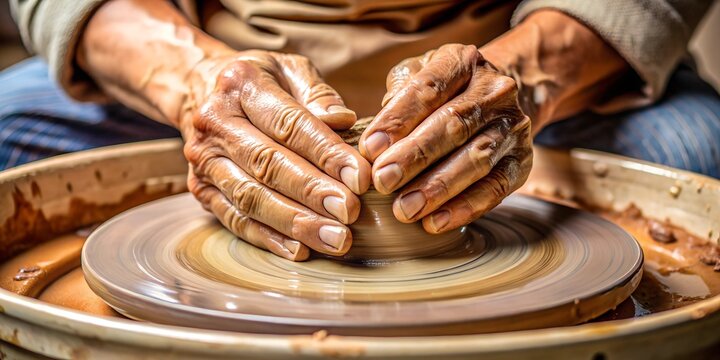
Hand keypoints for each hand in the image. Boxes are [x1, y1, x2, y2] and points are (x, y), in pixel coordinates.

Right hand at [180, 50, 371, 260]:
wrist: (201, 89)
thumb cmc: (262, 81)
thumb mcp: (290, 70)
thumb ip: (319, 94)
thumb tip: (343, 121)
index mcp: (241, 83)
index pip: (288, 123)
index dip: (326, 152)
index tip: (360, 177)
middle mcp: (214, 122)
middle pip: (266, 163)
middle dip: (311, 192)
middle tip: (349, 213)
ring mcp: (203, 160)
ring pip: (250, 197)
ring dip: (294, 222)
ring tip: (335, 239)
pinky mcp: (201, 190)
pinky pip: (235, 219)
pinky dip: (268, 238)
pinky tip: (301, 250)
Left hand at [359, 44, 531, 233]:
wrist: (499, 101)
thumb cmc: (443, 92)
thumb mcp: (420, 73)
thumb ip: (398, 94)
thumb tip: (383, 130)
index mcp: (464, 62)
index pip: (429, 87)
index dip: (399, 119)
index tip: (369, 148)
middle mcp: (495, 91)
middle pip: (454, 124)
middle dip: (415, 156)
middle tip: (383, 181)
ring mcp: (512, 127)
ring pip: (476, 159)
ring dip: (438, 187)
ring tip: (405, 210)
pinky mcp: (522, 162)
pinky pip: (496, 188)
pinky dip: (465, 207)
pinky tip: (435, 223)